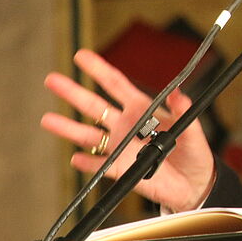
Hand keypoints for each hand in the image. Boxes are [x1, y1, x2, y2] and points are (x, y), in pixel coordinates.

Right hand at [40, 49, 216, 212]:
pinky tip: (76, 158)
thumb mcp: (193, 130)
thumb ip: (183, 111)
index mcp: (143, 110)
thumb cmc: (193, 153)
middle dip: (73, 92)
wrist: (193, 184)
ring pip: (89, 135)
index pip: (116, 85)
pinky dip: (87, 162)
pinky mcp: (120, 170)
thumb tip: (179, 93)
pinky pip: (99, 166)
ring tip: (48, 120)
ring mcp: (120, 147)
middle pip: (95, 106)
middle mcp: (126, 126)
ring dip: (69, 128)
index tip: (81, 56)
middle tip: (52, 80)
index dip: (99, 70)